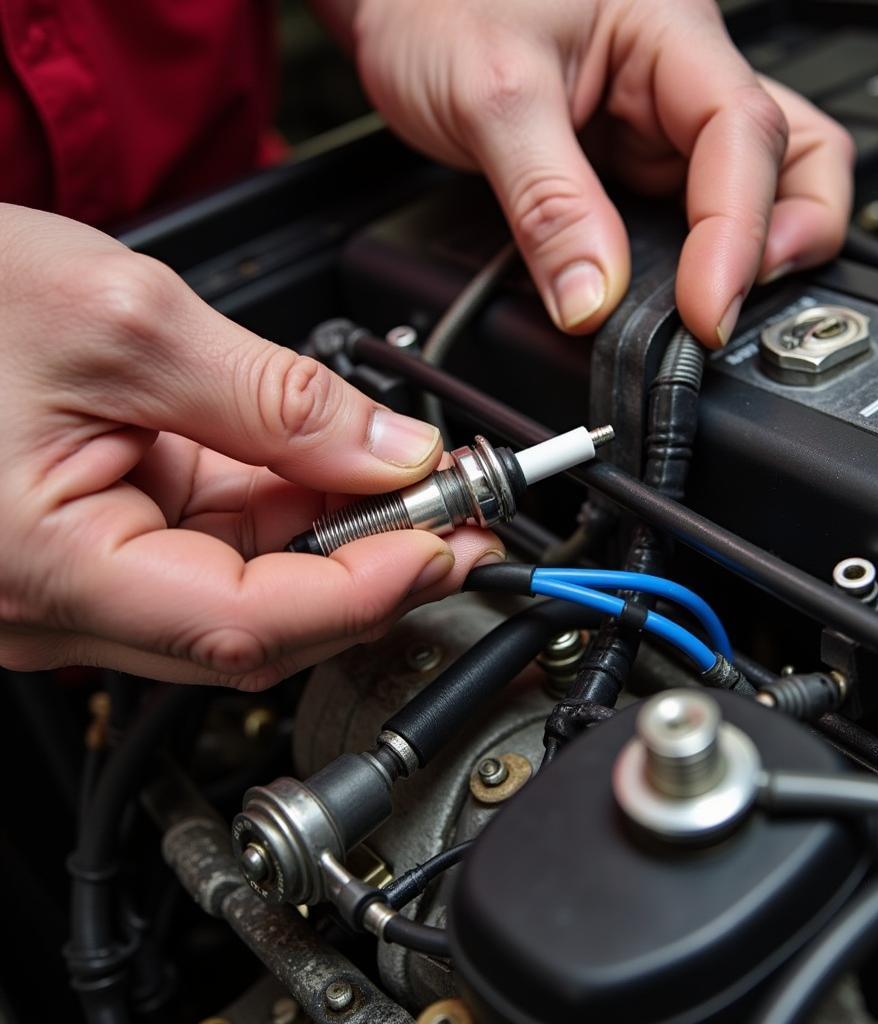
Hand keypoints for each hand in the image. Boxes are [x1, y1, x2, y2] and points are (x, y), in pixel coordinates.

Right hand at [0, 205, 500, 687]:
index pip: (249, 623)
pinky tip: (339, 474)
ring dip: (343, 542)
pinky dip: (291, 517)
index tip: (450, 545)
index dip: (369, 589)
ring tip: (416, 483)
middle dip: (376, 570)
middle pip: (262, 625)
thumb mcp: (128, 320)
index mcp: (50, 568)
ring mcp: (83, 581)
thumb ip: (275, 398)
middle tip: (458, 513)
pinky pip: (217, 551)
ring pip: (250, 591)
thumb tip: (390, 454)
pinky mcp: (101, 545)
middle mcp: (61, 602)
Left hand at [339, 0, 852, 344]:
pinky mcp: (628, 163)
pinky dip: (690, 262)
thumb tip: (592, 300)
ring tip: (712, 311)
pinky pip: (684, 216)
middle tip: (736, 309)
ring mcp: (659, 124)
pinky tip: (669, 295)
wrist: (396, 3)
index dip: (737, 234)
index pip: (742, 136)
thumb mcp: (492, 95)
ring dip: (749, 254)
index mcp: (670, 34)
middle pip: (794, 157)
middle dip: (787, 239)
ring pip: (751, 190)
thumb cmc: (439, 2)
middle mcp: (681, 79)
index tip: (706, 311)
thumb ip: (547, 203)